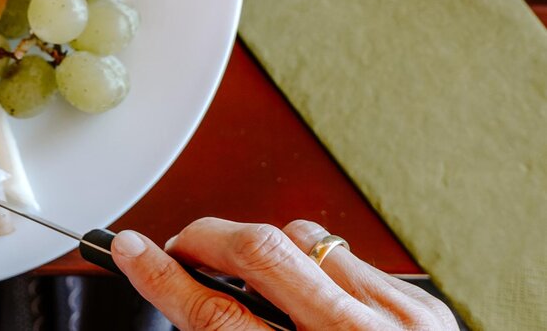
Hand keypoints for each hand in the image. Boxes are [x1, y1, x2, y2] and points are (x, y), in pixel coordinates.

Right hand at [111, 218, 456, 329]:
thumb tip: (190, 302)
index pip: (215, 317)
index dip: (163, 278)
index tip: (133, 252)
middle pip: (258, 251)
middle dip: (203, 237)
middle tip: (177, 245)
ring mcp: (395, 317)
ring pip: (301, 238)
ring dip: (260, 244)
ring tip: (244, 268)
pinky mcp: (420, 306)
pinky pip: (342, 252)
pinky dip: (310, 257)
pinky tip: (302, 281)